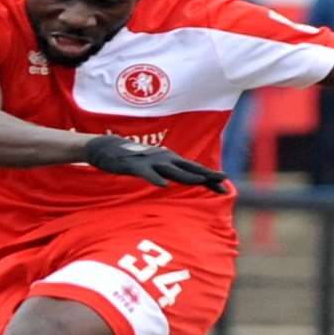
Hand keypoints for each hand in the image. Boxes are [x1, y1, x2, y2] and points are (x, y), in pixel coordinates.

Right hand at [83, 134, 227, 191]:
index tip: (225, 186)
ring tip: (201, 182)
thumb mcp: (154, 165)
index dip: (210, 177)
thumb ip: (167, 171)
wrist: (107, 148)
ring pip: (172, 170)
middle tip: (224, 181)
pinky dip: (156, 178)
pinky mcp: (135, 166)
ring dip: (187, 176)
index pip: (194, 169)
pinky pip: (147, 174)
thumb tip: (181, 180)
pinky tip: (163, 185)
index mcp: (170, 159)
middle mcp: (164, 158)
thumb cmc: (133, 158)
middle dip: (207, 175)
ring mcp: (151, 161)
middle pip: (189, 168)